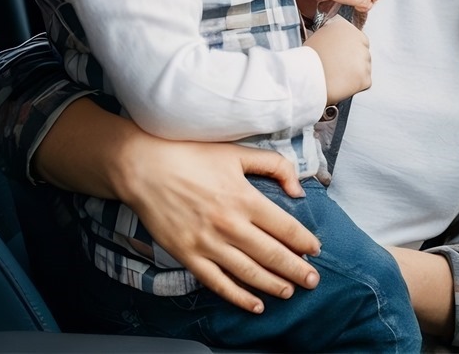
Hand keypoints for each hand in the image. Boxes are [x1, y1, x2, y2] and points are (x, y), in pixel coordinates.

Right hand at [115, 131, 323, 313]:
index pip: (285, 227)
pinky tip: (255, 305)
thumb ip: (274, 166)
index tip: (315, 250)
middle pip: (272, 254)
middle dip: (297, 270)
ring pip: (249, 273)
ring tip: (290, 292)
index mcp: (244, 198)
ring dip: (273, 285)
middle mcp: (229, 225)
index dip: (304, 241)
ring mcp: (207, 243)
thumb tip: (298, 189)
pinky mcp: (188, 256)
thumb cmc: (190, 156)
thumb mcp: (237, 153)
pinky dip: (239, 297)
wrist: (143, 168)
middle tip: (313, 280)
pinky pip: (218, 283)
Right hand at [308, 14, 371, 103]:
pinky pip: (364, 82)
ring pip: (364, 67)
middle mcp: (357, 39)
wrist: (306, 78)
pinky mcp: (365, 77)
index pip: (356, 37)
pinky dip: (356, 86)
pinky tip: (341, 84)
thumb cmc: (307, 60)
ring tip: (336, 76)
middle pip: (362, 52)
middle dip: (353, 60)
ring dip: (355, 73)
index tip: (341, 56)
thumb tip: (337, 40)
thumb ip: (332, 34)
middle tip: (338, 68)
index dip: (348, 49)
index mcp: (345, 26)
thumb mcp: (317, 36)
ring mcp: (364, 59)